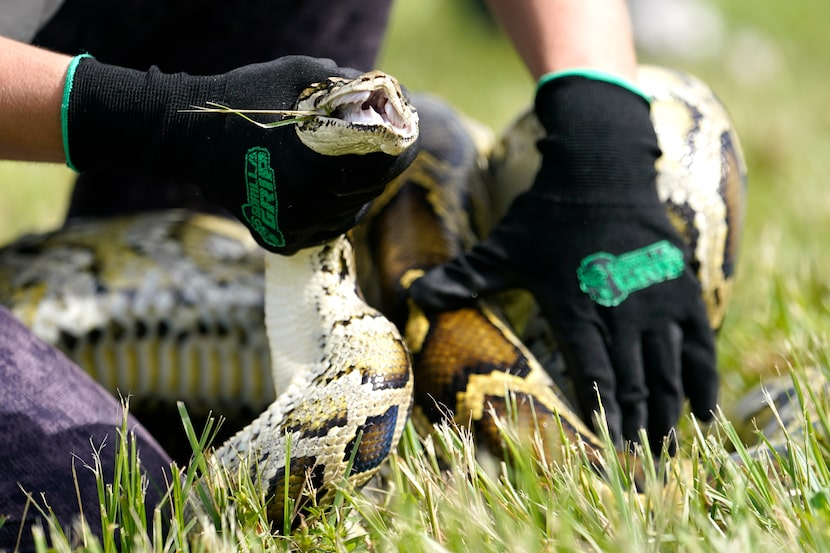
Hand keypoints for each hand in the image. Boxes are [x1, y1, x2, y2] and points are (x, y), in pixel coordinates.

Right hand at [63, 56, 416, 253]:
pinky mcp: (279, 238)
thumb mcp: (297, 74)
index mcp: (321, 164)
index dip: (402, 150)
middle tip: (382, 152)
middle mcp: (311, 204)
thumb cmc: (242, 99)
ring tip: (352, 171)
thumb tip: (377, 90)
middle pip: (370, 192)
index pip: (385, 166)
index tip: (405, 138)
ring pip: (348, 215)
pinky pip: (322, 231)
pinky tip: (327, 194)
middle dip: (380, 170)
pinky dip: (331, 214)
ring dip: (357, 194)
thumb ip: (342, 82)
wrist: (187, 138)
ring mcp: (294, 227)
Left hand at [409, 75, 716, 452]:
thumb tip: (413, 296)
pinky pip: (699, 343)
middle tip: (642, 464)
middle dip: (638, 424)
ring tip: (668, 448)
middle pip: (634, 379)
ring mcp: (656, 299)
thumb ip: (463, 277)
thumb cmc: (547, 212)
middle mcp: (620, 308)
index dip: (603, 410)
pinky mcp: (681, 288)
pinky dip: (703, 379)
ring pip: (667, 368)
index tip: (609, 446)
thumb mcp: (502, 246)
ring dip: (669, 411)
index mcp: (575, 305)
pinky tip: (706, 410)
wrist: (601, 168)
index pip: (593, 370)